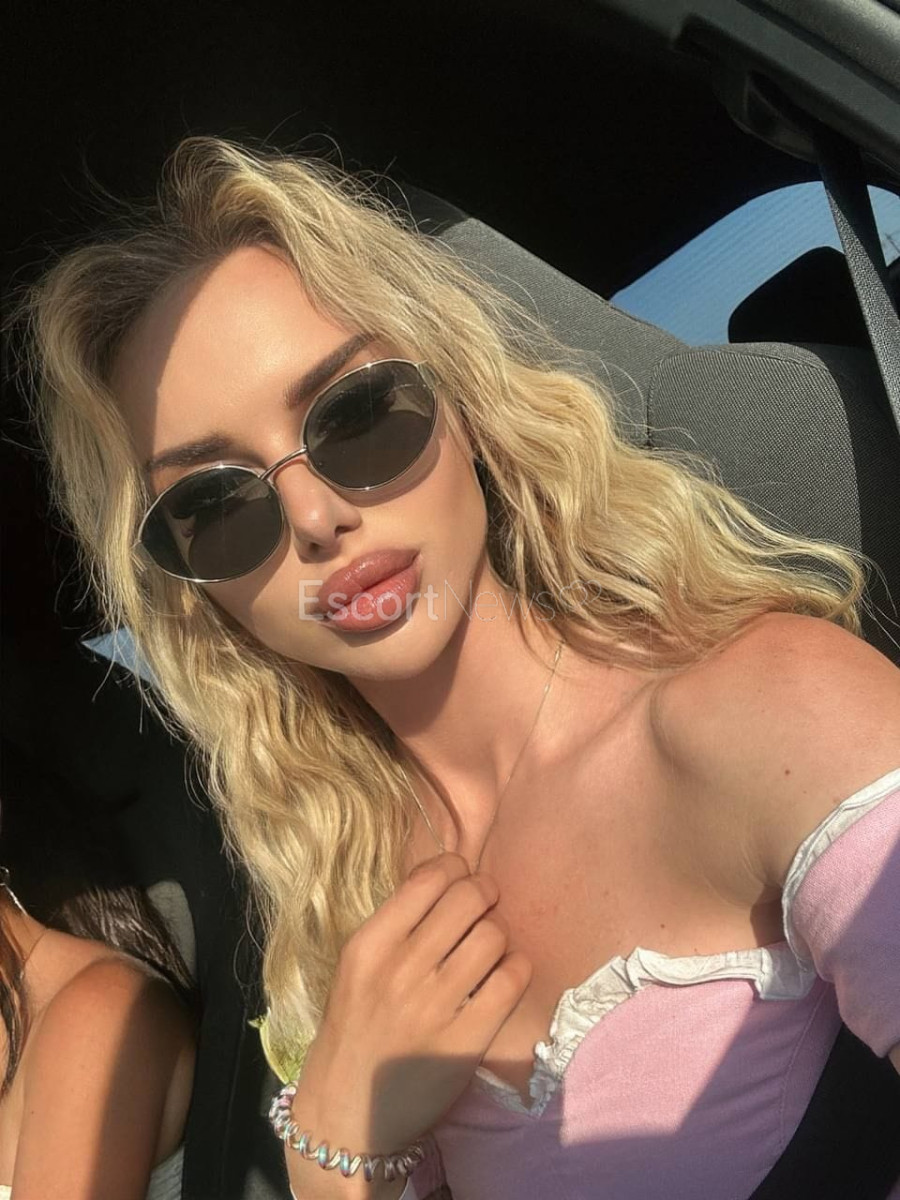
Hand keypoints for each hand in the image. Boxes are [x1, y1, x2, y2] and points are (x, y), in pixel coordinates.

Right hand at [291, 852, 531, 1155]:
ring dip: (498, 934)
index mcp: (369, 945)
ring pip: (493, 935)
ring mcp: (435, 1006)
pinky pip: (511, 981)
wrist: (347, 1111)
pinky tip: (505, 975)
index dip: (455, 869)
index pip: (429, 878)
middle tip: (484, 905)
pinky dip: (516, 969)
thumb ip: (396, 923)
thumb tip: (447, 876)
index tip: (459, 880)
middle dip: (484, 893)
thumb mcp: (357, 967)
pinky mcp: (467, 1041)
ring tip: (489, 948)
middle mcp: (401, 969)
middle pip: (468, 898)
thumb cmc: (355, 1028)